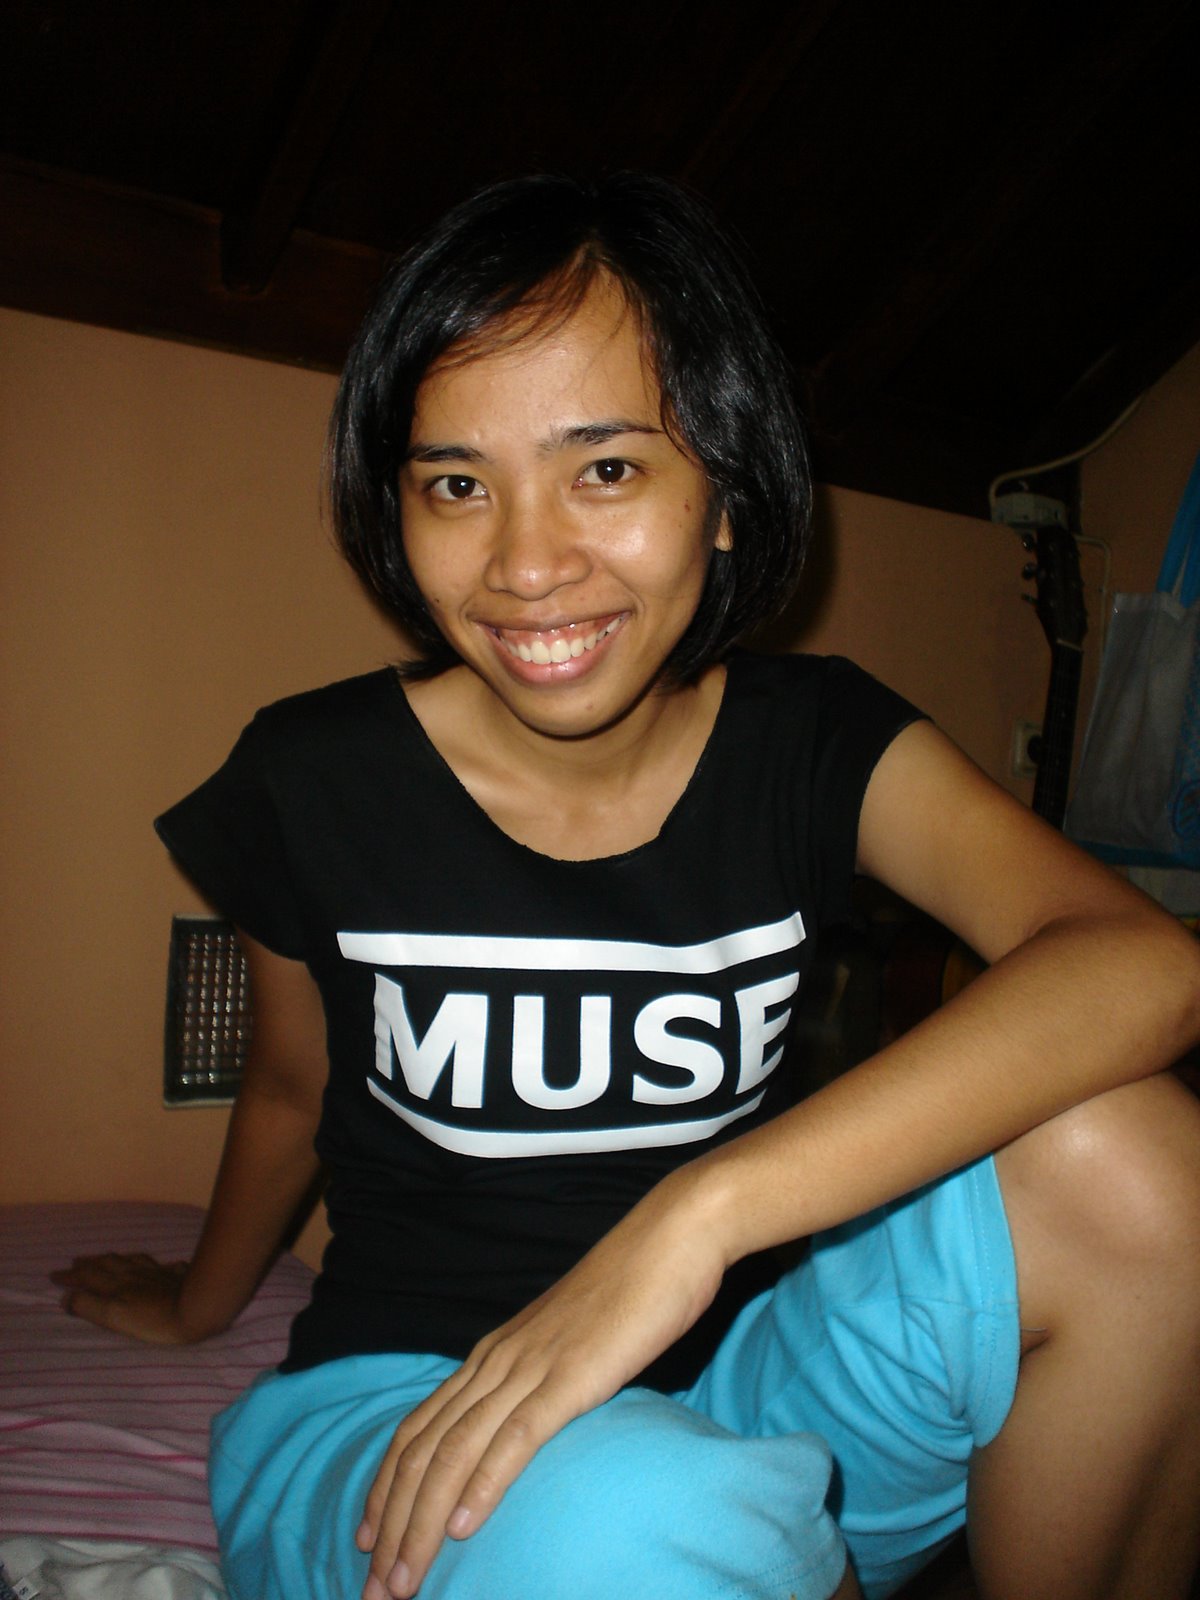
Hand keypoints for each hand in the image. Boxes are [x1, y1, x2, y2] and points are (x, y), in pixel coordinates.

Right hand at [51, 1252, 199, 1343]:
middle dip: (89, 1263)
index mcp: (117, 1285)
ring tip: (108, 1257)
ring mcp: (158, 1272)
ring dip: (116, 1259)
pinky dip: (155, 1265)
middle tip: (75, 1261)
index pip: (88, 1276)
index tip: (54, 1275)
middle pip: (108, 1263)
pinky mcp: (178, 1276)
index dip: (70, 1276)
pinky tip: (161, 1266)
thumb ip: (88, 1306)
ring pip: (133, 1260)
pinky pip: (164, 1266)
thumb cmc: (152, 1320)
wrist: (196, 1309)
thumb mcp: (113, 1317)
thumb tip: (66, 1297)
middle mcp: (135, 1274)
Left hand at [356, 1172, 728, 1598]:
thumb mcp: (569, 1343)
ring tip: (403, 1580)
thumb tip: (530, 1424)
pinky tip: (464, 1528)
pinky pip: (516, 1438)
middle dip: (391, 1525)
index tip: (365, 1542)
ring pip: (454, 1452)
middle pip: (422, 1451)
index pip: (418, 1430)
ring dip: (422, 1523)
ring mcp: (530, 1367)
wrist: (669, 1239)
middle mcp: (496, 1361)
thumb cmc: (629, 1291)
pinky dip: (483, 1486)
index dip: (385, 1489)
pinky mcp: (571, 1378)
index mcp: (492, 1354)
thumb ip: (541, 1380)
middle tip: (374, 1588)